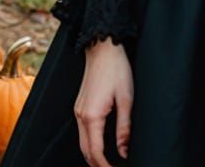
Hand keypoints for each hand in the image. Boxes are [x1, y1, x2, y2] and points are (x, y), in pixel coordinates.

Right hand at [76, 39, 132, 164]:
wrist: (103, 48)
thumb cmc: (117, 70)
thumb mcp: (126, 98)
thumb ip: (124, 127)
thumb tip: (123, 151)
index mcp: (92, 116)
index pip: (96, 152)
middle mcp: (81, 116)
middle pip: (86, 152)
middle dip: (98, 165)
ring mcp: (78, 111)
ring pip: (82, 143)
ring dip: (93, 156)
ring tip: (108, 163)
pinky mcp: (80, 106)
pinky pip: (81, 132)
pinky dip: (90, 144)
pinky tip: (101, 145)